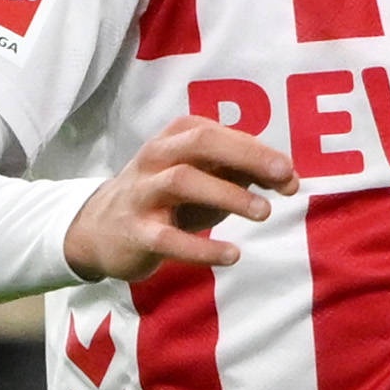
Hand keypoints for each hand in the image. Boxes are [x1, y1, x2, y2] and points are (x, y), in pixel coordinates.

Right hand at [60, 101, 297, 281]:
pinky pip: (169, 237)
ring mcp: (143, 192)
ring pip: (184, 180)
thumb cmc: (165, 198)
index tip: (289, 174)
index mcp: (177, 137)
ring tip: (264, 213)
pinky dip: (202, 248)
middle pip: (202, 143)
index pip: (221, 134)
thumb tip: (289, 178)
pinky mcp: (136, 231)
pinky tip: (232, 255)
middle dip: (246, 156)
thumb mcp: (203, 178)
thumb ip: (241, 174)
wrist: (100, 229)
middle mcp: (157, 156)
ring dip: (228, 195)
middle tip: (283, 177)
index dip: (259, 151)